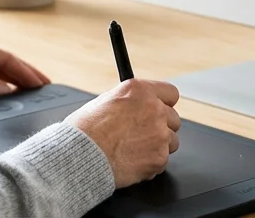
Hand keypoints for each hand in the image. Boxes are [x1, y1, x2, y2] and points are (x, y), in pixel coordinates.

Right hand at [66, 79, 180, 187]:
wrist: (81, 156)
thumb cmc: (85, 130)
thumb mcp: (105, 101)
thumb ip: (129, 101)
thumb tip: (135, 106)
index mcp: (140, 91)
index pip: (170, 93)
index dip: (164, 103)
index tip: (160, 109)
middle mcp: (154, 109)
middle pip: (173, 119)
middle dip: (161, 127)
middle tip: (142, 134)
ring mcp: (160, 134)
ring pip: (171, 141)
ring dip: (158, 145)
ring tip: (135, 150)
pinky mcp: (159, 157)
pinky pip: (162, 160)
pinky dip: (150, 163)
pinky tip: (132, 161)